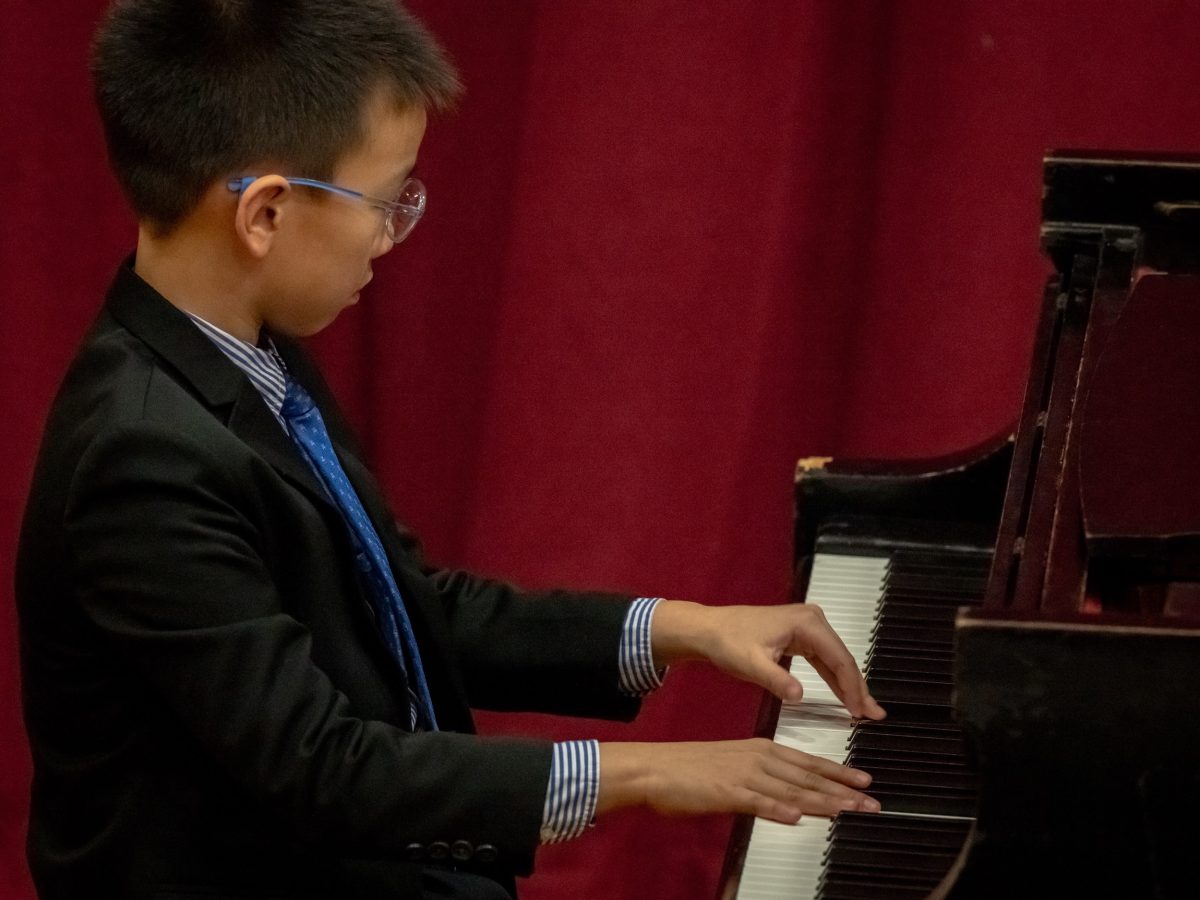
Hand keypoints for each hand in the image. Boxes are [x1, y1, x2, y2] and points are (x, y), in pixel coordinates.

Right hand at [597, 739, 879, 822]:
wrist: (655, 768)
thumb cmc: (690, 769)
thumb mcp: (734, 768)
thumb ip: (765, 782)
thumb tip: (791, 798)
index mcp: (761, 749)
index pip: (808, 763)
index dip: (838, 773)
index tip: (863, 783)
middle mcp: (758, 758)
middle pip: (807, 777)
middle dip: (842, 791)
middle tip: (870, 802)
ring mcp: (744, 775)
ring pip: (791, 790)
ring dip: (822, 801)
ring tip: (848, 810)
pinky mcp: (727, 792)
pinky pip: (757, 802)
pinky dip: (778, 809)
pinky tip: (797, 816)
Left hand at [651, 600, 885, 719]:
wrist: (709, 629)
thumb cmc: (727, 642)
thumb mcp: (751, 664)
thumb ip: (776, 680)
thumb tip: (799, 696)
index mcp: (807, 623)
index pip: (839, 659)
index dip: (853, 687)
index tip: (862, 712)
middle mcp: (813, 620)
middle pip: (843, 659)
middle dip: (858, 688)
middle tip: (875, 715)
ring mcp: (808, 627)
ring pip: (836, 661)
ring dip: (849, 685)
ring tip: (866, 711)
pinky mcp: (801, 636)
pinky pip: (824, 661)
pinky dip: (834, 679)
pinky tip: (845, 697)